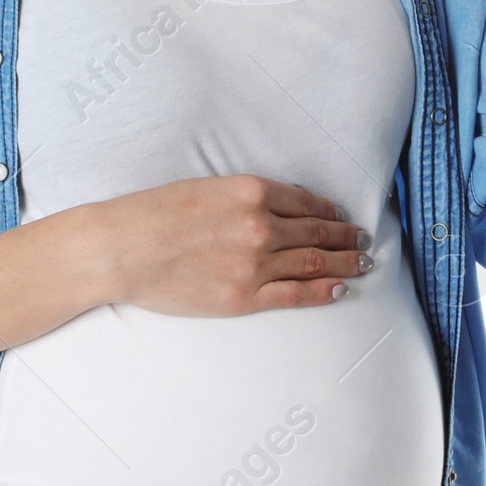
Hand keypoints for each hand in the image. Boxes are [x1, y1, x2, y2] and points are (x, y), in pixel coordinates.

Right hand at [88, 175, 375, 313]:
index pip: (305, 202)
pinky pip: (296, 294)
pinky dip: (323, 291)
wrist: (121, 248)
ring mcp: (254, 264)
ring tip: (361, 263)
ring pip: (314, 263)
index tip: (340, 217)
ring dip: (344, 263)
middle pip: (317, 233)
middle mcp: (260, 225)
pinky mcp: (243, 297)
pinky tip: (339, 289)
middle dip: (346, 237)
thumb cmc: (153, 213)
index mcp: (250, 191)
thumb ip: (245, 196)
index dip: (329, 212)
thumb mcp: (205, 187)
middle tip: (364, 241)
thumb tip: (282, 204)